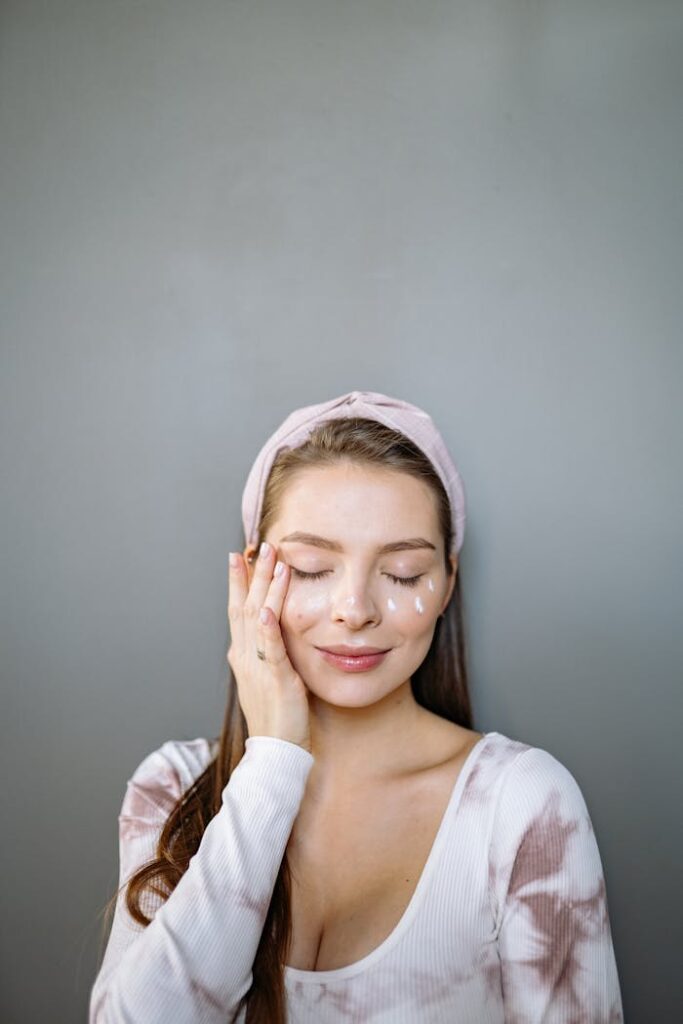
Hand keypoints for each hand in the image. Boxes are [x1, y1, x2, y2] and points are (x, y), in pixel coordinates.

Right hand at [227, 541, 311, 752]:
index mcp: (243, 656)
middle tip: (259, 546)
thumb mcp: (269, 678)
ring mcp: (257, 667)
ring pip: (257, 619)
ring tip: (272, 561)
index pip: (238, 611)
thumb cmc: (277, 717)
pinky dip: (268, 626)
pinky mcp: (275, 678)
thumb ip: (267, 653)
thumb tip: (272, 630)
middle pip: (244, 607)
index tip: (241, 556)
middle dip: (252, 574)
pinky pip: (270, 648)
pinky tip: (269, 607)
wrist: (275, 752)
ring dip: (264, 588)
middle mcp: (245, 657)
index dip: (239, 582)